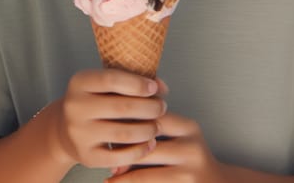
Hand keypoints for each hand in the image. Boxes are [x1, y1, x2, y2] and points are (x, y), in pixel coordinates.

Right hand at [49, 68, 165, 170]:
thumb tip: (162, 87)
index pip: (111, 79)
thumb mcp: (102, 86)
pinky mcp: (87, 156)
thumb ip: (130, 82)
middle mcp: (75, 106)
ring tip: (156, 125)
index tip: (154, 87)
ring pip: (124, 133)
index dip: (137, 83)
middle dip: (149, 107)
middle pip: (121, 107)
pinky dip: (140, 150)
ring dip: (148, 129)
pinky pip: (121, 156)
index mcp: (79, 82)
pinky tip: (149, 143)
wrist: (64, 129)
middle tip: (161, 107)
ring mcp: (79, 133)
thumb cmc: (93, 102)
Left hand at [109, 112, 230, 181]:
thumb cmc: (189, 155)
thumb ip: (155, 123)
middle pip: (146, 145)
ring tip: (109, 174)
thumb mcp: (181, 133)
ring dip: (123, 173)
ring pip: (146, 172)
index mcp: (188, 127)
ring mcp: (190, 173)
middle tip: (102, 150)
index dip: (128, 120)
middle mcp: (191, 148)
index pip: (150, 118)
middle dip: (122, 149)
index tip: (107, 122)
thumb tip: (116, 125)